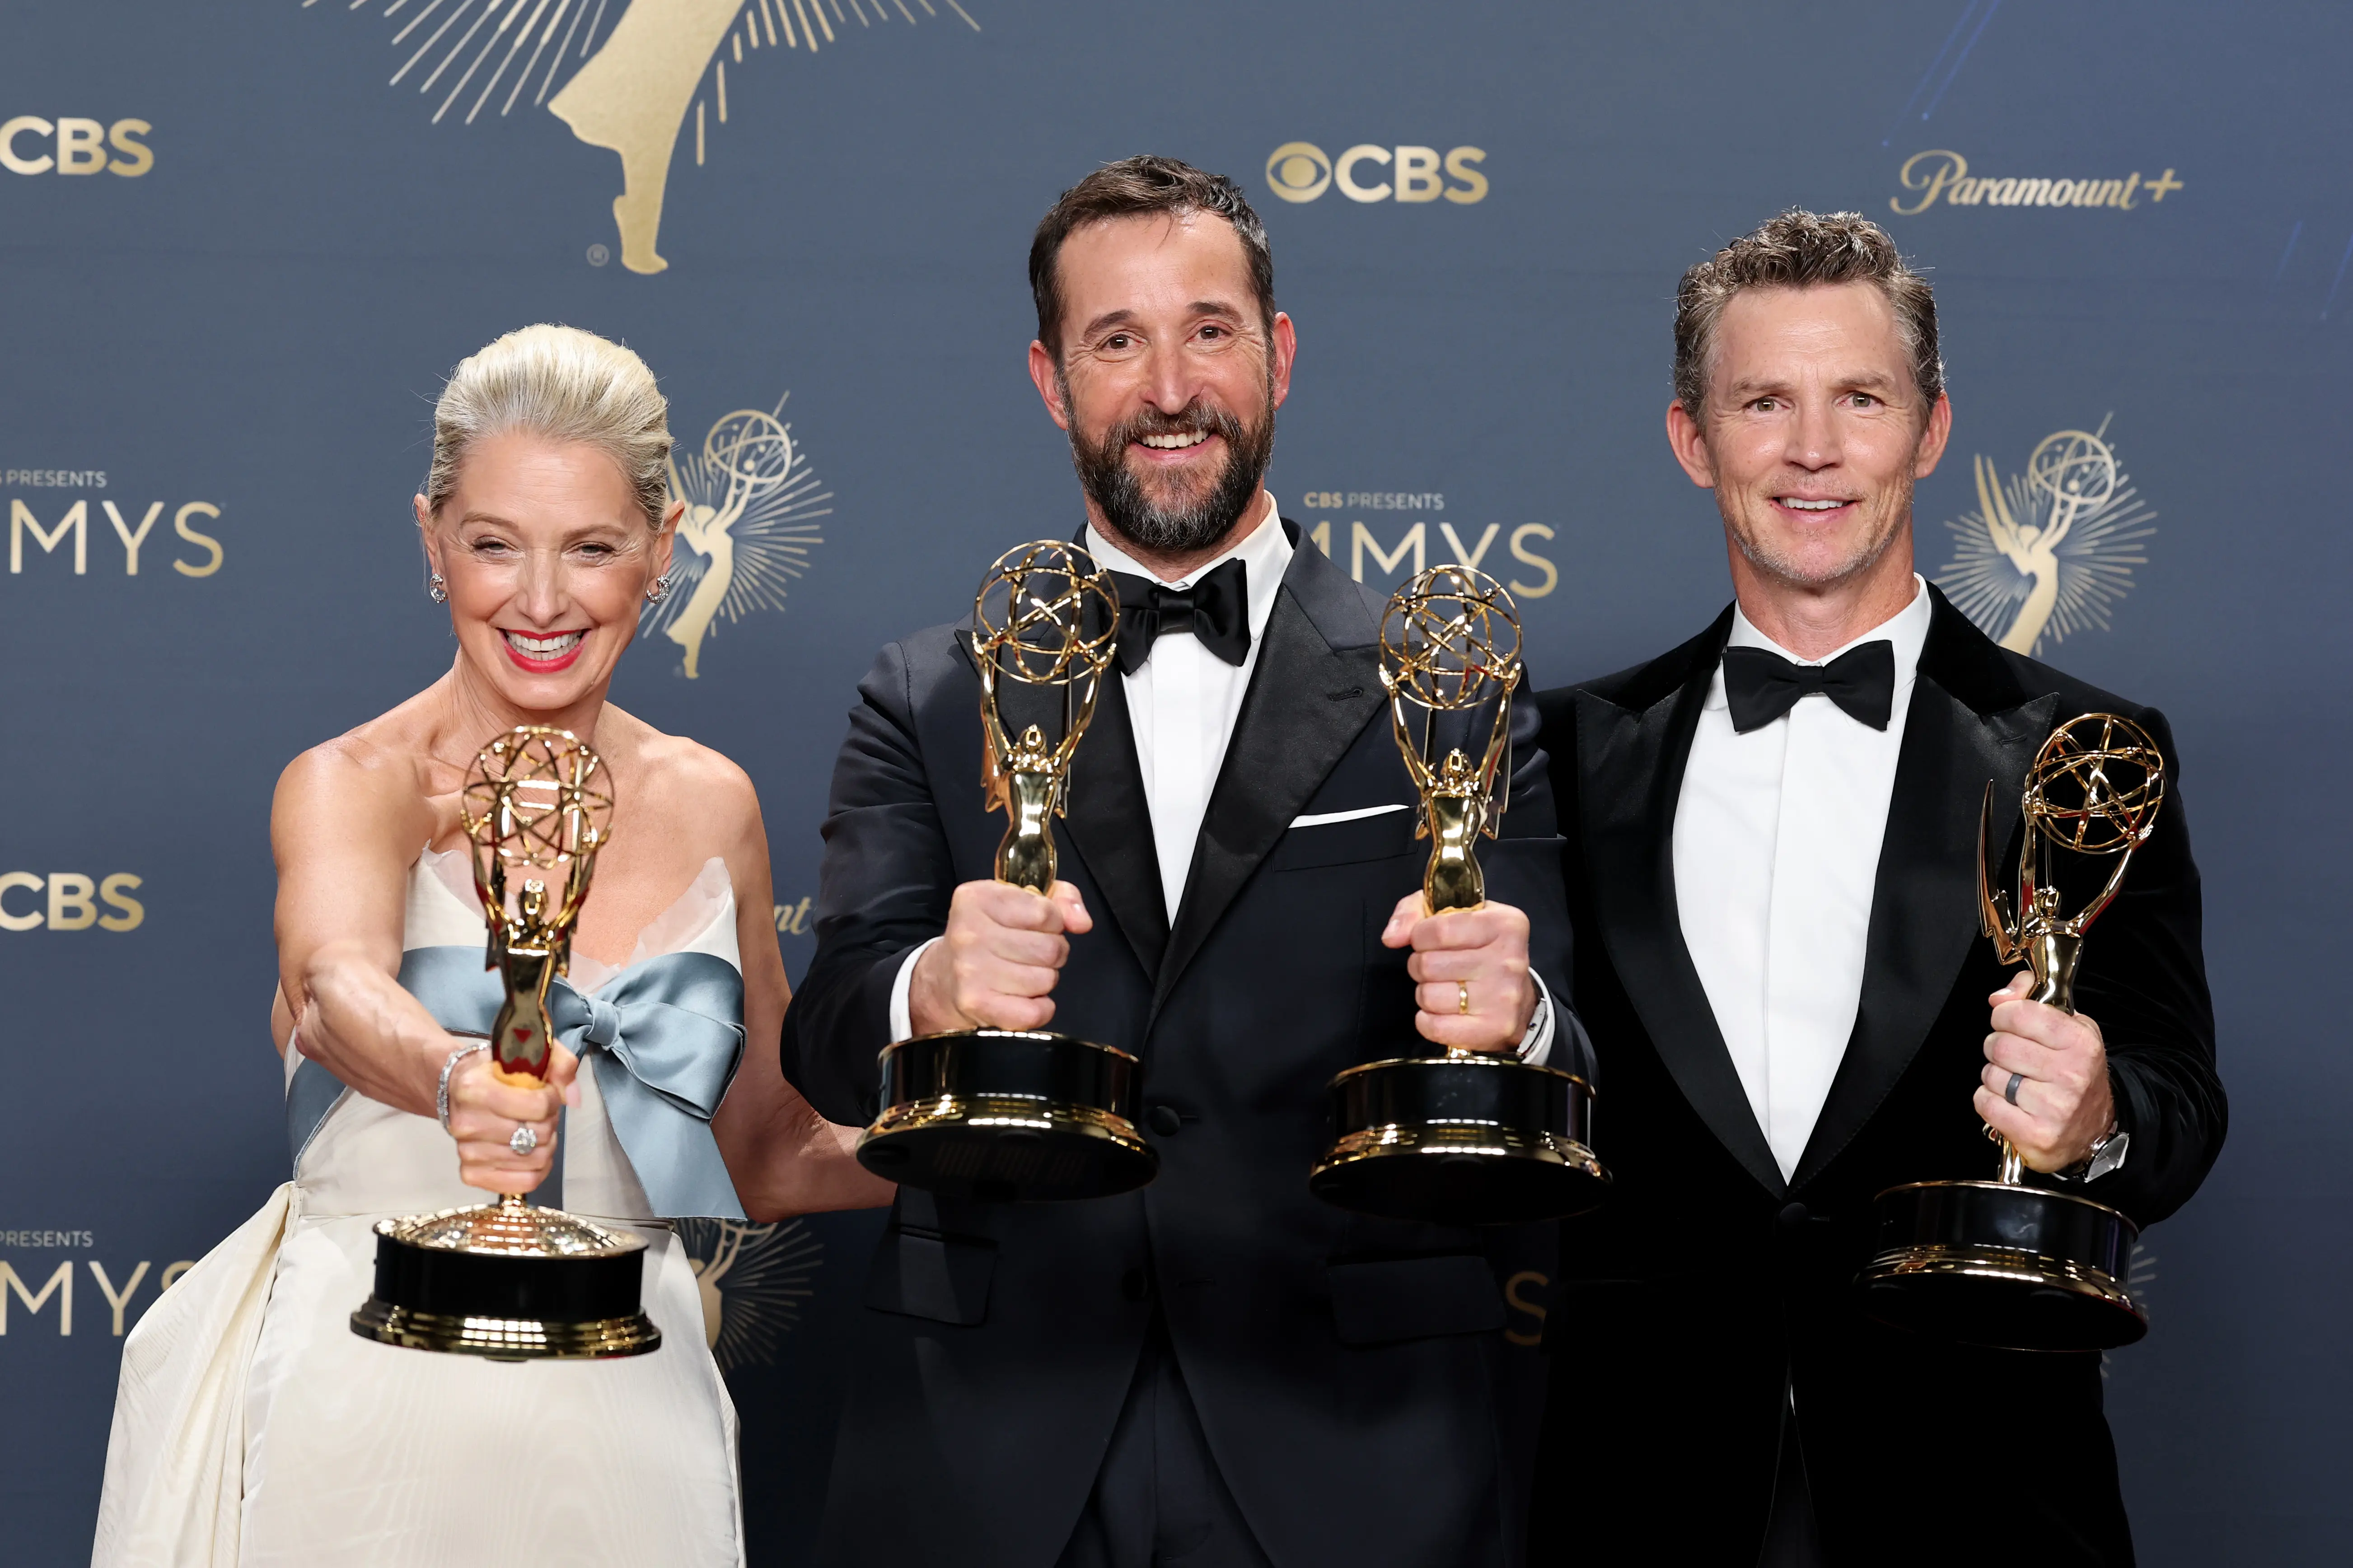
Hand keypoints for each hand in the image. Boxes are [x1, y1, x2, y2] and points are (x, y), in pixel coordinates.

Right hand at [446, 1043, 578, 1193]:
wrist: (456, 1087)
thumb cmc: (496, 1071)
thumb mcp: (529, 1051)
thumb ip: (560, 1064)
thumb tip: (573, 1098)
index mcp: (475, 1088)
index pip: (537, 1106)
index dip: (552, 1099)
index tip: (546, 1093)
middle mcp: (466, 1123)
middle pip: (537, 1135)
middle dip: (549, 1122)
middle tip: (540, 1113)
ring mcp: (466, 1151)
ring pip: (534, 1160)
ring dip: (545, 1145)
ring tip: (534, 1129)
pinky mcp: (470, 1173)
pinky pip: (522, 1184)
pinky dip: (537, 1170)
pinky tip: (533, 1153)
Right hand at [908, 880, 1092, 1034]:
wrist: (943, 978)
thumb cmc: (991, 933)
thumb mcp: (1022, 900)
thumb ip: (1062, 899)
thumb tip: (1082, 923)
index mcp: (978, 898)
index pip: (1047, 913)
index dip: (1053, 923)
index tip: (1036, 927)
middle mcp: (970, 933)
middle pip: (1050, 948)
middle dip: (1052, 953)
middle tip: (1032, 954)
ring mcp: (971, 971)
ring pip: (1046, 980)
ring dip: (1044, 980)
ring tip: (1022, 973)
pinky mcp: (977, 1004)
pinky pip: (1035, 1012)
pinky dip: (1039, 1008)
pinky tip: (1023, 998)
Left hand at [1381, 893, 1536, 1054]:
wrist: (1519, 1003)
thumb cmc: (1479, 951)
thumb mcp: (1453, 915)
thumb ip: (1414, 911)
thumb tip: (1391, 937)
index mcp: (1504, 924)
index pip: (1437, 930)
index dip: (1419, 937)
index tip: (1425, 941)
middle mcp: (1509, 959)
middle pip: (1429, 964)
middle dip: (1421, 966)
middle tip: (1436, 968)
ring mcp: (1503, 997)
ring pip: (1428, 995)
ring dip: (1425, 993)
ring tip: (1443, 989)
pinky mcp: (1494, 1028)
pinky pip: (1435, 1026)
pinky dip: (1427, 1021)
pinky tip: (1441, 1013)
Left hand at [1975, 971, 2115, 1172]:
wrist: (2094, 1127)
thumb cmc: (2075, 1072)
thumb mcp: (2069, 1027)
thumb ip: (2032, 999)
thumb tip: (1999, 997)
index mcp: (2080, 1043)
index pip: (2019, 1014)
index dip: (2004, 1015)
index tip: (2007, 1022)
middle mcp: (2071, 1075)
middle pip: (1999, 1046)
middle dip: (1997, 1048)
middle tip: (2012, 1057)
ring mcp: (2054, 1108)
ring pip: (1990, 1075)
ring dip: (1995, 1077)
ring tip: (2017, 1082)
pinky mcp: (2036, 1134)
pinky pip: (1986, 1103)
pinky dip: (1989, 1101)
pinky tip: (2010, 1103)